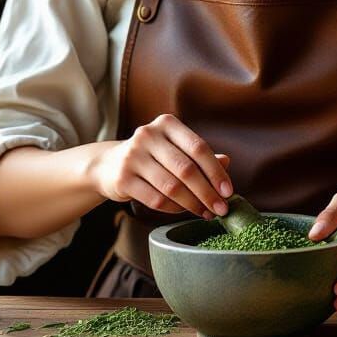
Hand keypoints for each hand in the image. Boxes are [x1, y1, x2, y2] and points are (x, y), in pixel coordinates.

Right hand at [94, 114, 232, 219]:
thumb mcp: (174, 149)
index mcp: (166, 124)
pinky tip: (184, 210)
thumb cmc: (151, 157)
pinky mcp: (123, 178)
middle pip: (186, 169)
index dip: (216, 171)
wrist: (108, 165)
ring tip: (206, 212)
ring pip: (171, 187)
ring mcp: (133, 156)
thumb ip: (198, 155)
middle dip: (207, 192)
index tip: (228, 191)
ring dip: (193, 204)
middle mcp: (148, 135)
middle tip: (221, 208)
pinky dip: (174, 208)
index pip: (198, 147)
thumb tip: (226, 162)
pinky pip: (155, 199)